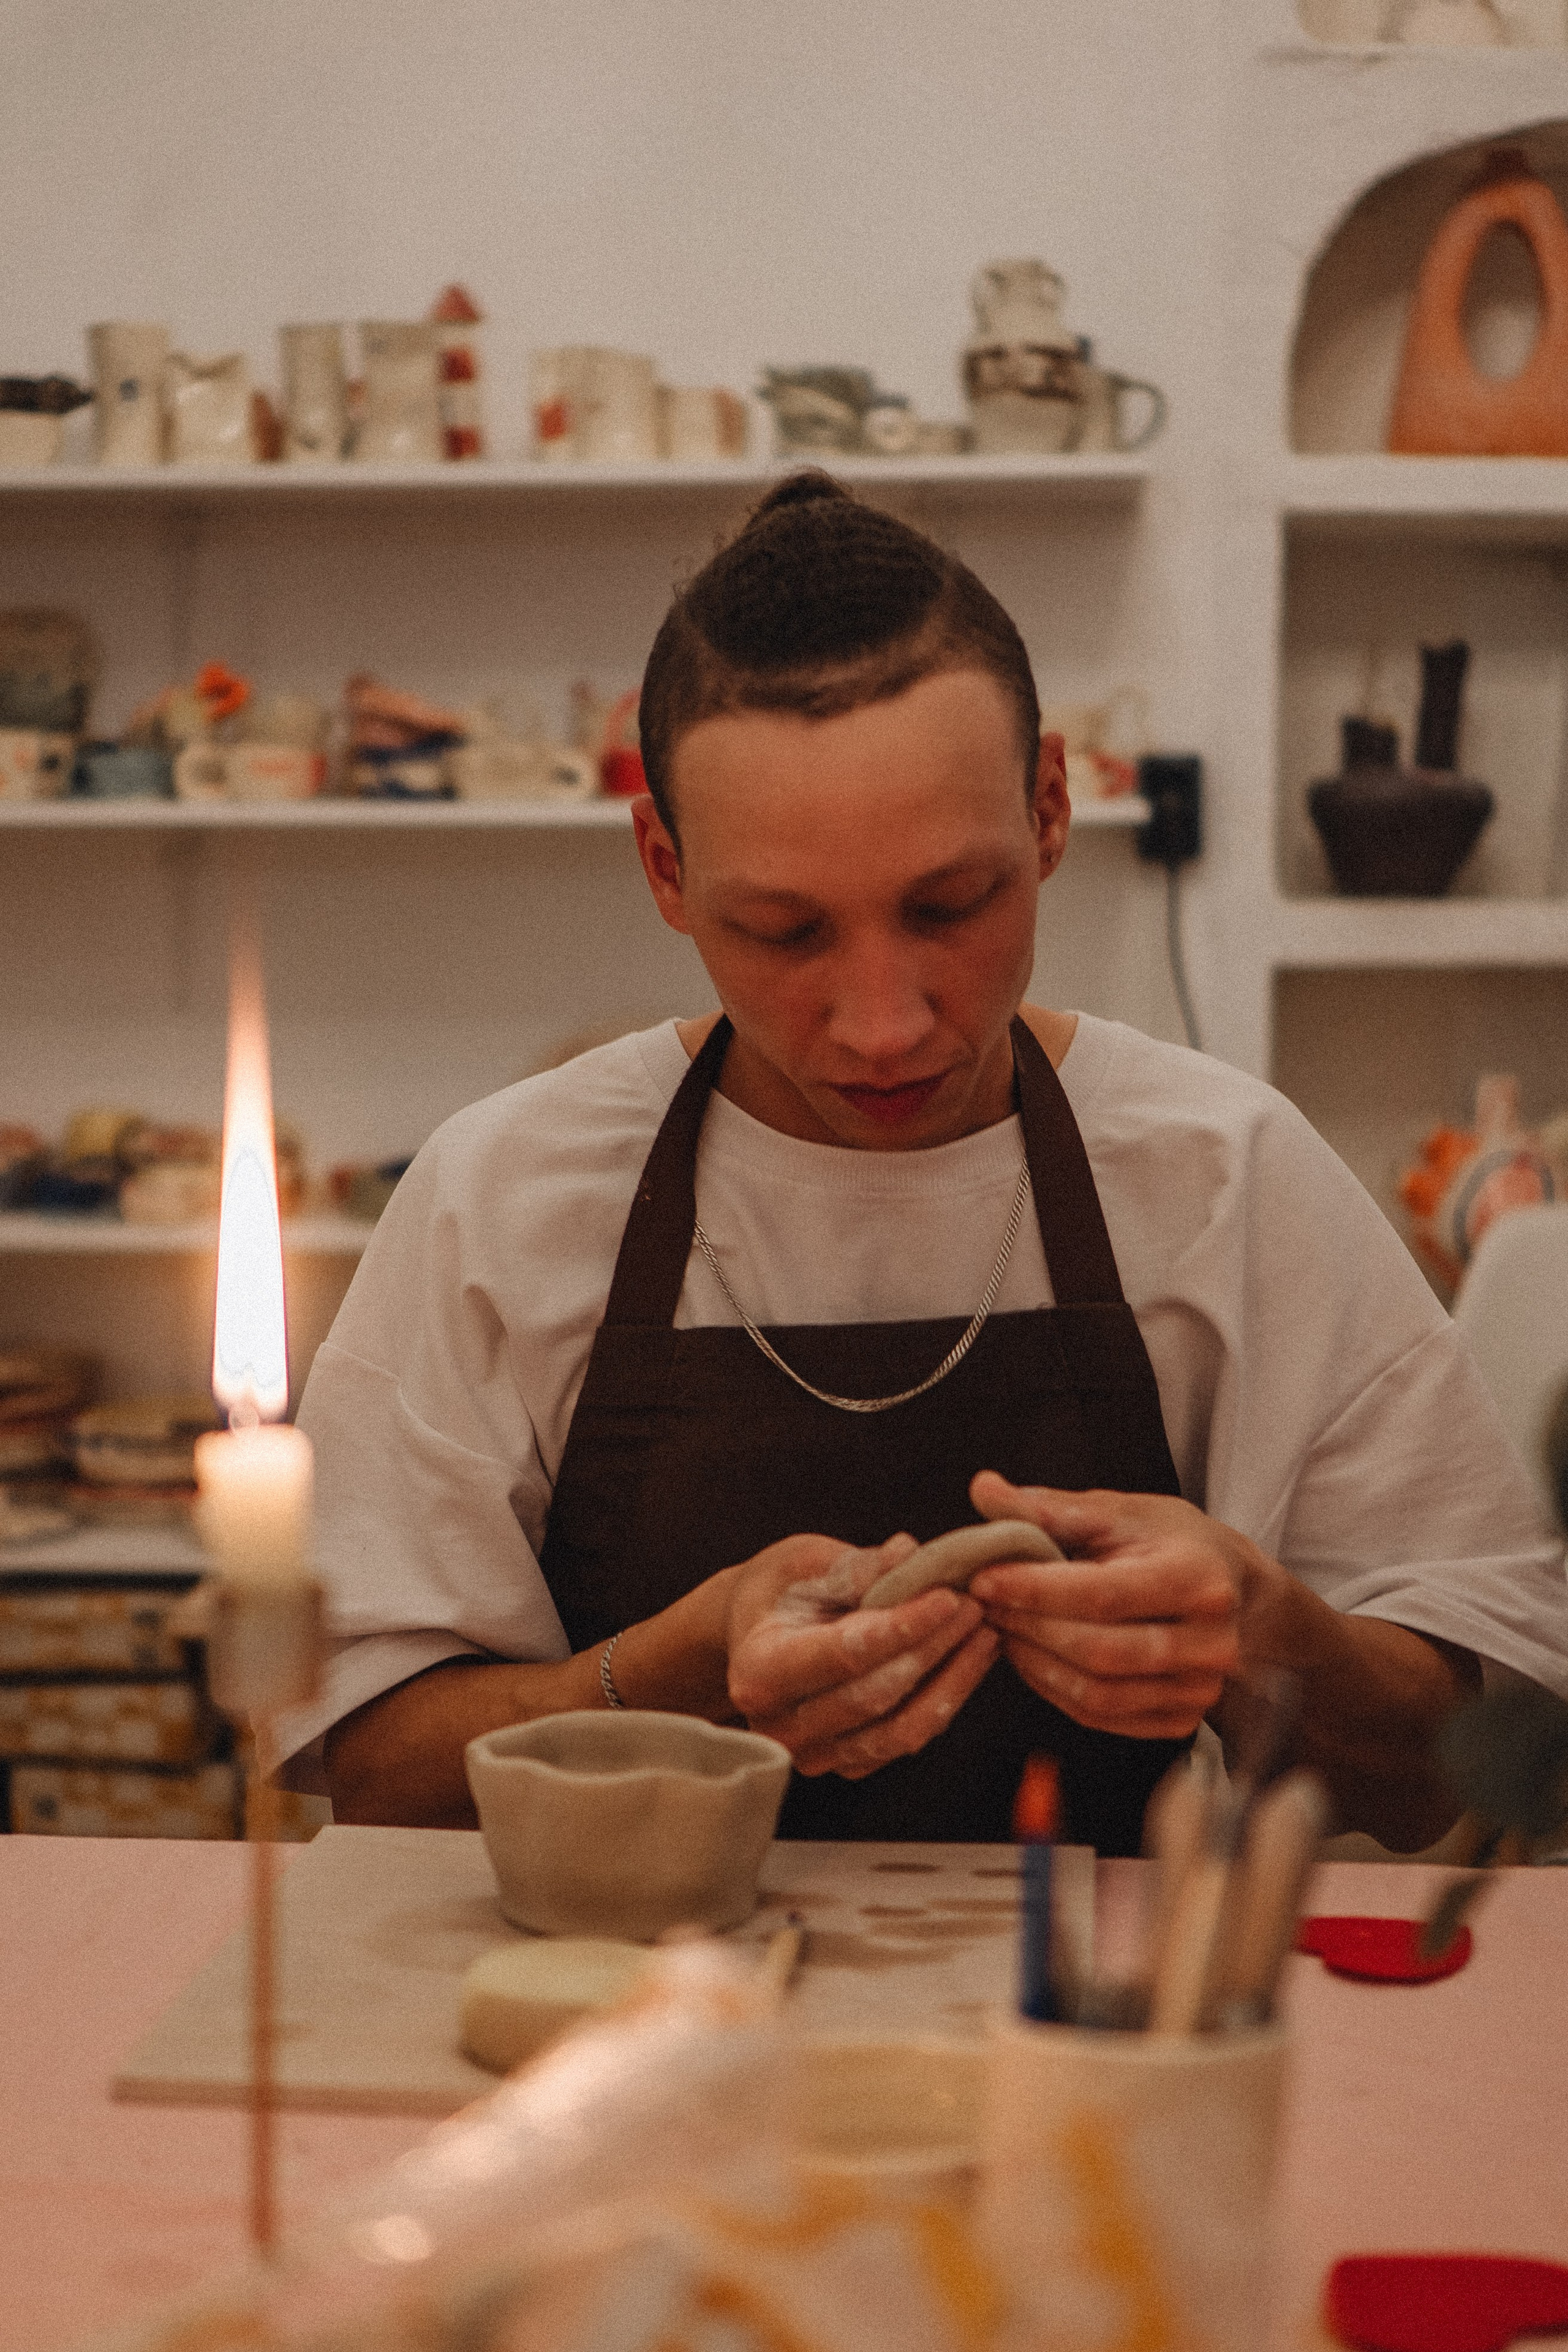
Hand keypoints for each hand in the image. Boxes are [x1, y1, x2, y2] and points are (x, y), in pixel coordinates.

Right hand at [726, 1532, 999, 1778]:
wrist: (756, 1631)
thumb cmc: (779, 1589)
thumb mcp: (805, 1560)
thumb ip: (855, 1567)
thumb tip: (909, 1555)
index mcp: (758, 1670)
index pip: (843, 1654)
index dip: (902, 1627)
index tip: (947, 1597)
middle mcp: (781, 1725)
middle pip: (876, 1696)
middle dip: (935, 1648)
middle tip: (976, 1605)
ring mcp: (814, 1754)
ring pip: (900, 1730)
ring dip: (952, 1679)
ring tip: (985, 1631)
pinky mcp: (847, 1763)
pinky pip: (906, 1739)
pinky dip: (944, 1700)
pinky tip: (969, 1659)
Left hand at [965, 1470, 1256, 1738]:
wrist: (1230, 1586)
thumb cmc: (1168, 1541)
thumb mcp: (1116, 1512)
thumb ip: (1048, 1508)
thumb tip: (983, 1489)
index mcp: (1199, 1579)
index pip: (1104, 1594)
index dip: (1036, 1589)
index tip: (984, 1578)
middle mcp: (1212, 1643)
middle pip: (1100, 1652)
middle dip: (1030, 1628)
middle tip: (985, 1605)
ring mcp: (1200, 1689)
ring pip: (1098, 1694)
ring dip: (1035, 1664)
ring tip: (1003, 1628)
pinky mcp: (1183, 1720)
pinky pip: (1104, 1718)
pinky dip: (1055, 1689)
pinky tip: (1031, 1656)